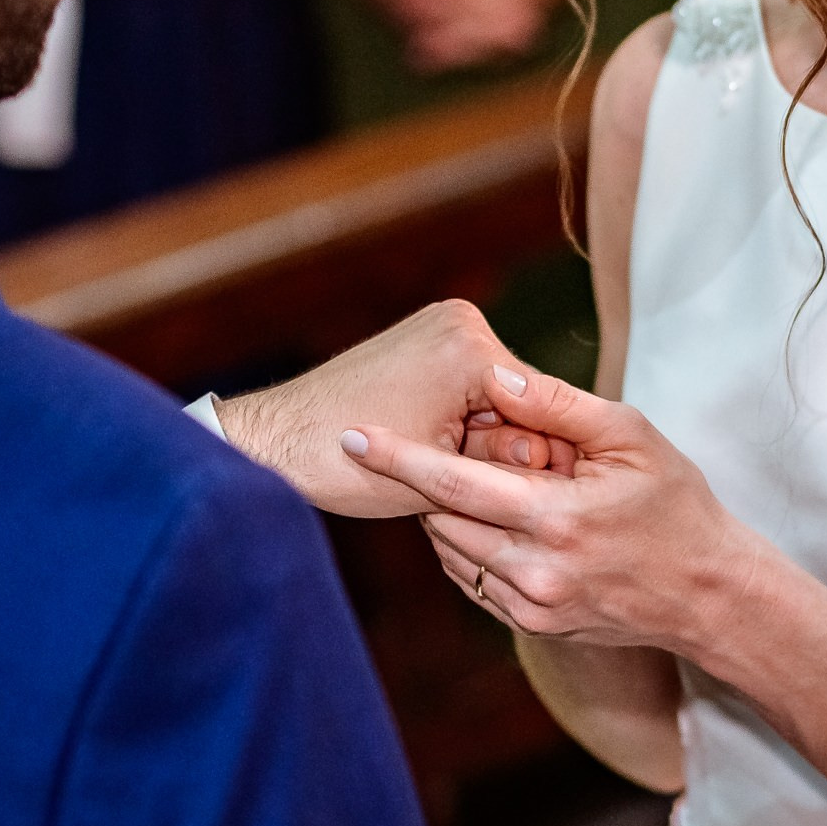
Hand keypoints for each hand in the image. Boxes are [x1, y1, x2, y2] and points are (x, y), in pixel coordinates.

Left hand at [216, 305, 575, 518]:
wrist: (270, 442)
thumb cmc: (341, 464)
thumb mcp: (440, 479)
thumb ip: (506, 467)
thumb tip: (557, 463)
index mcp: (470, 347)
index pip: (541, 409)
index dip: (540, 463)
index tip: (536, 502)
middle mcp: (459, 323)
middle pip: (519, 402)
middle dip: (508, 451)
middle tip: (488, 496)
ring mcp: (440, 328)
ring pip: (495, 401)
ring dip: (486, 442)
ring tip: (459, 483)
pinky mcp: (422, 344)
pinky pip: (468, 392)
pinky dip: (462, 429)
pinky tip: (442, 461)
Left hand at [341, 366, 749, 645]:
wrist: (709, 593)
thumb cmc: (676, 503)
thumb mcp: (632, 437)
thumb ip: (559, 406)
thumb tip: (496, 376)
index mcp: (557, 518)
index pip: (452, 484)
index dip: (395, 458)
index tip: (351, 435)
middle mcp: (536, 570)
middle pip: (440, 520)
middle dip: (424, 481)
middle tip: (434, 444)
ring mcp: (532, 606)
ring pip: (451, 552)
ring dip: (445, 514)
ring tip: (472, 480)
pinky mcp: (534, 626)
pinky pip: (473, 581)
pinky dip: (467, 546)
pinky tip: (491, 520)